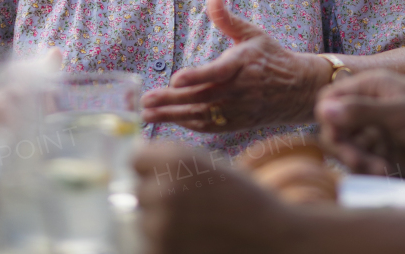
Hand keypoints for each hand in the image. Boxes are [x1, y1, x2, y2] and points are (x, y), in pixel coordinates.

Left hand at [135, 142, 293, 253]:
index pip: (136, 160)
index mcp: (176, 160)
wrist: (270, 237)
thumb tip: (135, 163)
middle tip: (189, 207)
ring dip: (159, 224)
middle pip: (137, 192)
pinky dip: (165, 245)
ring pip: (142, 222)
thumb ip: (171, 161)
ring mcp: (159, 228)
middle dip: (156, 198)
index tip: (167, 177)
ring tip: (195, 227)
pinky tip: (193, 242)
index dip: (152, 168)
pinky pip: (149, 245)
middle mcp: (163, 191)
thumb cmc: (243, 200)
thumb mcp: (209, 166)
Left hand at [142, 0, 330, 131]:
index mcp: (244, 63)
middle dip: (172, 100)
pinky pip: (209, 126)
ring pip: (202, 114)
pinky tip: (167, 119)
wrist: (299, 90)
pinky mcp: (237, 123)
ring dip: (172, 115)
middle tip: (145, 100)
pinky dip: (187, 124)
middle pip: (203, 96)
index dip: (198, 76)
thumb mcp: (253, 34)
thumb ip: (228, 19)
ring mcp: (239, 109)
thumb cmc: (272, 58)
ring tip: (146, 113)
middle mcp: (241, 89)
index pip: (219, 71)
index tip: (176, 79)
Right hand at [316, 69, 404, 184]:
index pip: (331, 98)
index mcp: (372, 87)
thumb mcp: (400, 113)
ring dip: (357, 161)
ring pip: (347, 147)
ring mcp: (377, 131)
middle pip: (335, 127)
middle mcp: (370, 107)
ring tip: (380, 170)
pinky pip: (363, 162)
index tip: (336, 137)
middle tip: (358, 162)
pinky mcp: (384, 153)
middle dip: (343, 146)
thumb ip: (361, 111)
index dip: (328, 118)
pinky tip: (387, 172)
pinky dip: (369, 169)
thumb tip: (323, 109)